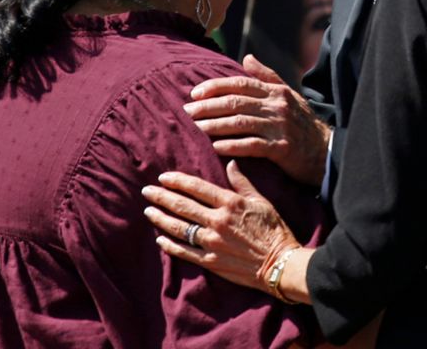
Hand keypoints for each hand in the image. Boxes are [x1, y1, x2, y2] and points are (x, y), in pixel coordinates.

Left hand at [142, 161, 299, 291]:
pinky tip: (159, 239)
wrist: (280, 264)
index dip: (177, 181)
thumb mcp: (261, 201)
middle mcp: (217, 221)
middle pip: (182, 206)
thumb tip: (230, 163)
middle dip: (161, 197)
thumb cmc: (274, 230)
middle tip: (146, 191)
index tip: (163, 177)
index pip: (196, 188)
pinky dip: (169, 245)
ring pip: (179, 227)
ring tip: (148, 211)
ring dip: (160, 218)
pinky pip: (184, 252)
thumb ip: (242, 182)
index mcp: (230, 203)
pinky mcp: (210, 261)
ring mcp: (212, 242)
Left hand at [186, 55, 331, 186]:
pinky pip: (252, 145)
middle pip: (235, 102)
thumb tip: (247, 58)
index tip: (194, 93)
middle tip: (187, 111)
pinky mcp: (281, 148)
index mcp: (276, 92)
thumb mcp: (288, 95)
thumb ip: (267, 76)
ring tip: (196, 128)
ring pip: (240, 123)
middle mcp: (277, 106)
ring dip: (214, 125)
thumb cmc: (303, 123)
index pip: (240, 83)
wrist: (326, 151)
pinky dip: (232, 145)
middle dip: (208, 106)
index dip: (215, 87)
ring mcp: (279, 127)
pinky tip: (216, 147)